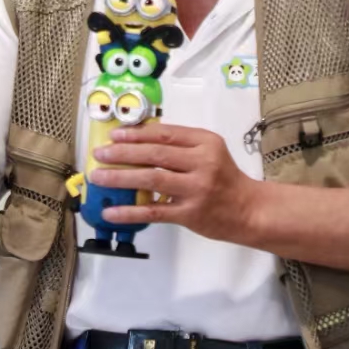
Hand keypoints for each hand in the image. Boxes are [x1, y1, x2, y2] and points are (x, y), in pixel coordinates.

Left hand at [91, 123, 260, 244]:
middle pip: (155, 154)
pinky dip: (130, 211)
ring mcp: (196, 189)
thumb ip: (182, 145)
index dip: (136, 133)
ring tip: (99, 177)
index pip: (165, 134)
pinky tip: (111, 211)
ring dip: (120, 177)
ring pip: (151, 179)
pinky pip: (154, 211)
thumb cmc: (225, 178)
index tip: (114, 135)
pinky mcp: (190, 214)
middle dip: (122, 153)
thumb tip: (138, 142)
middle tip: (100, 154)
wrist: (249, 210)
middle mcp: (202, 163)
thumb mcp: (210, 151)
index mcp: (205, 143)